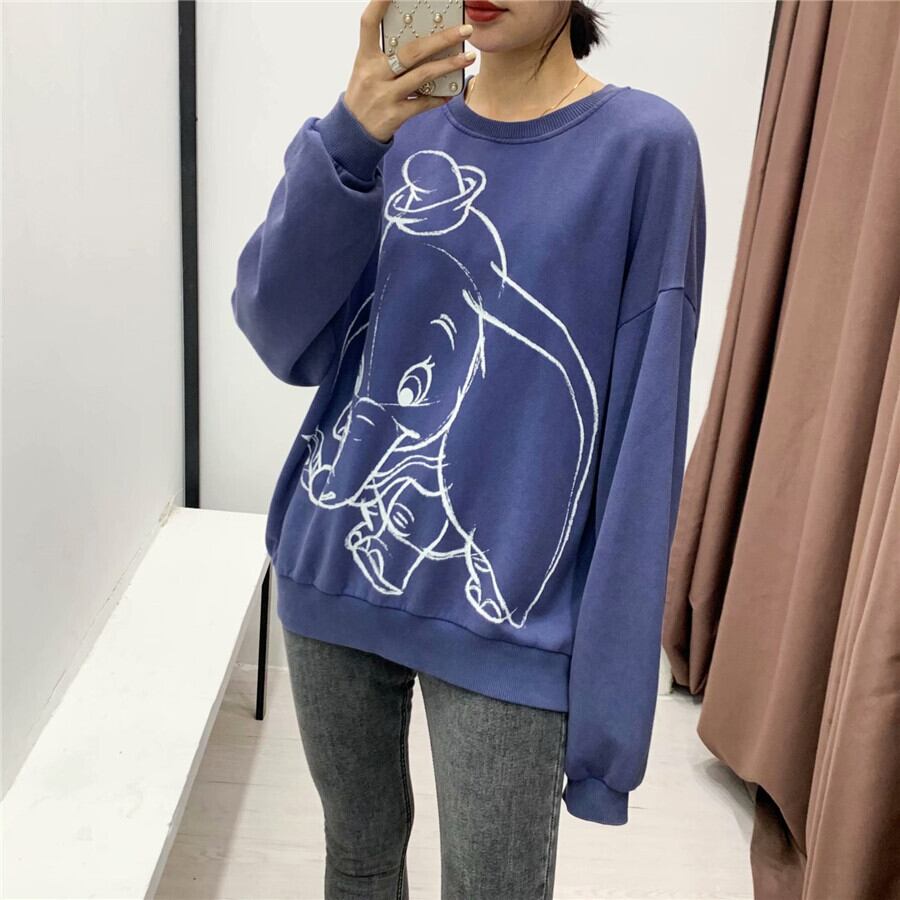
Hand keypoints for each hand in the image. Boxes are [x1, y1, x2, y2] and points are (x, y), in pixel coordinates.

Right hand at [344, 0, 476, 142]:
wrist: (352, 132)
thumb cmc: (364, 94)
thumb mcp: (366, 69)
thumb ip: (386, 54)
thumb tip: (420, 37)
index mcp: (365, 58)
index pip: (369, 23)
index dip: (379, 3)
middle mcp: (374, 74)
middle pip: (411, 51)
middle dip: (441, 39)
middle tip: (464, 29)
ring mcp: (385, 96)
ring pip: (422, 75)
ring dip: (449, 65)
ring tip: (468, 57)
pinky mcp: (395, 115)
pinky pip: (423, 103)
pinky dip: (439, 96)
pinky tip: (452, 90)